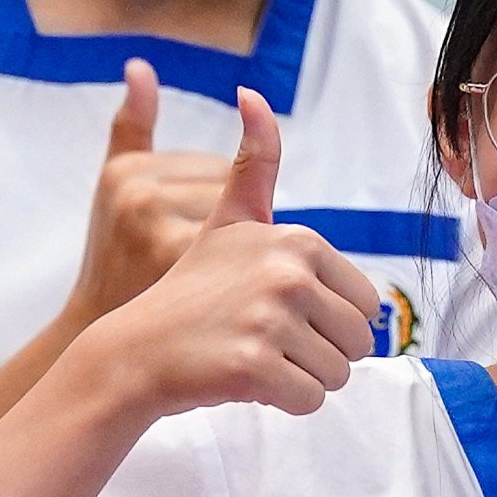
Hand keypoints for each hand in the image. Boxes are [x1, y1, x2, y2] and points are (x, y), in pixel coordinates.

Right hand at [76, 92, 381, 419]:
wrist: (130, 353)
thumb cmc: (189, 294)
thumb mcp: (224, 222)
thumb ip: (252, 165)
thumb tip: (254, 93)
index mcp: (295, 240)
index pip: (366, 303)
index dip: (327, 319)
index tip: (272, 311)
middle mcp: (286, 271)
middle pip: (359, 340)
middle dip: (319, 352)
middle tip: (262, 341)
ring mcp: (269, 318)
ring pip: (338, 374)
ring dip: (301, 379)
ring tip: (251, 358)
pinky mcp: (253, 365)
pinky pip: (311, 401)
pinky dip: (284, 403)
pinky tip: (243, 382)